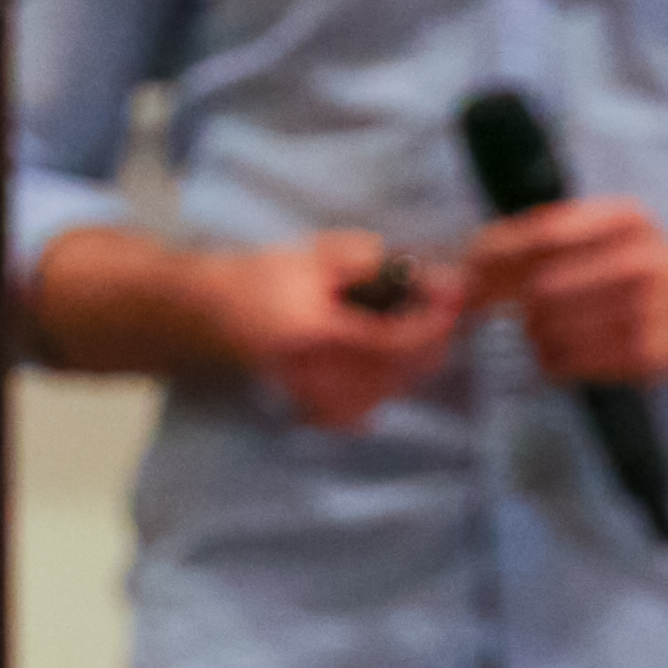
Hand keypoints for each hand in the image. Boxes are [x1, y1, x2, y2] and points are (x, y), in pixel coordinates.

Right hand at [208, 230, 472, 430]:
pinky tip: (377, 355)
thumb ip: (368, 262)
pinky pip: (373, 403)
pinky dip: (388, 380)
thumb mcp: (313, 256)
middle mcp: (322, 378)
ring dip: (413, 357)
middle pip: (405, 371)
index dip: (434, 319)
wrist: (212, 314)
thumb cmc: (260, 279)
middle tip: (437, 299)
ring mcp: (321, 401)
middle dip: (431, 335)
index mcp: (319, 336)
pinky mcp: (320, 411)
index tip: (454, 290)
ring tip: (406, 322)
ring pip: (394, 389)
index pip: (397, 341)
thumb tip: (422, 273)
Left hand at [467, 197, 667, 388]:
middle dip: (510, 303)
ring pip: (548, 329)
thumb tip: (468, 266)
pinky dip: (553, 360)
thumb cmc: (649, 262)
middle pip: (538, 289)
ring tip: (548, 328)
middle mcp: (639, 261)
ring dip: (533, 334)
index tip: (468, 273)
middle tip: (510, 308)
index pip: (542, 234)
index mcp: (625, 219)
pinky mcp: (648, 356)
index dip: (493, 256)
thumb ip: (545, 236)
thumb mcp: (612, 230)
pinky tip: (568, 350)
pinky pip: (567, 363)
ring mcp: (646, 311)